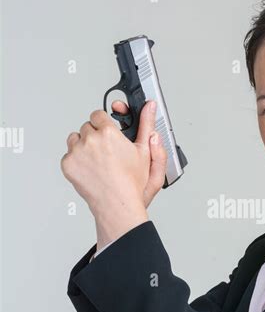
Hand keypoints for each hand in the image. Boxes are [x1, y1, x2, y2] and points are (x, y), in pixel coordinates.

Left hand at [61, 98, 167, 237]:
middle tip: (106, 151)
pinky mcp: (68, 164)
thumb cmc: (132, 182)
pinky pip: (68, 155)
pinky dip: (76, 161)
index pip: (98, 115)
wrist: (117, 204)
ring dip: (83, 146)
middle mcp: (90, 140)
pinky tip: (90, 169)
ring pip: (75, 139)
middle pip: (87, 127)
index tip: (108, 133)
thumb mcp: (144, 151)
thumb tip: (149, 107)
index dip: (104, 124)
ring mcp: (76, 152)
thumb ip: (146, 124)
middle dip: (95, 136)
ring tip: (97, 160)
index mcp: (108, 133)